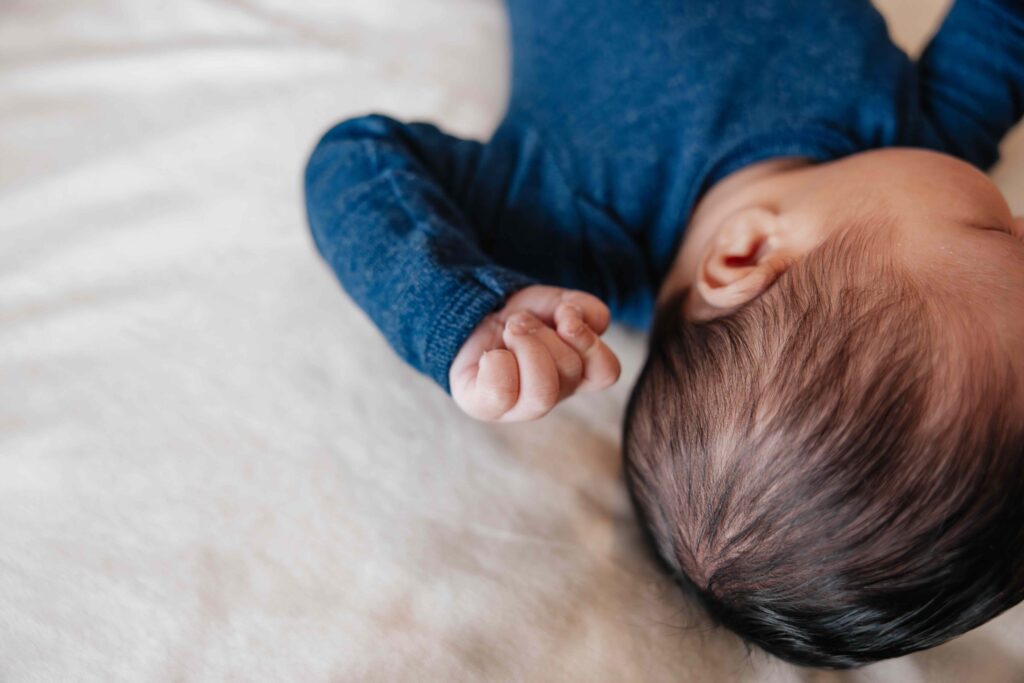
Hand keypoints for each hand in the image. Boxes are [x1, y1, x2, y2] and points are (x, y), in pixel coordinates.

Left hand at [449, 285, 620, 420]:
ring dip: (524, 344)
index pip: (606, 372)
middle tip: (521, 320)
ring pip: (542, 391)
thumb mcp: (558, 302)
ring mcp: (519, 407)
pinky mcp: (484, 407)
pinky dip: (496, 363)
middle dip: (542, 332)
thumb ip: (584, 308)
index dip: (589, 342)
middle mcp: (554, 395)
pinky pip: (500, 394)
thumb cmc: (523, 317)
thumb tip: (575, 321)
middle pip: (568, 370)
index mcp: (577, 375)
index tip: (565, 316)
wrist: (473, 317)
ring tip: (510, 330)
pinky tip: (490, 354)